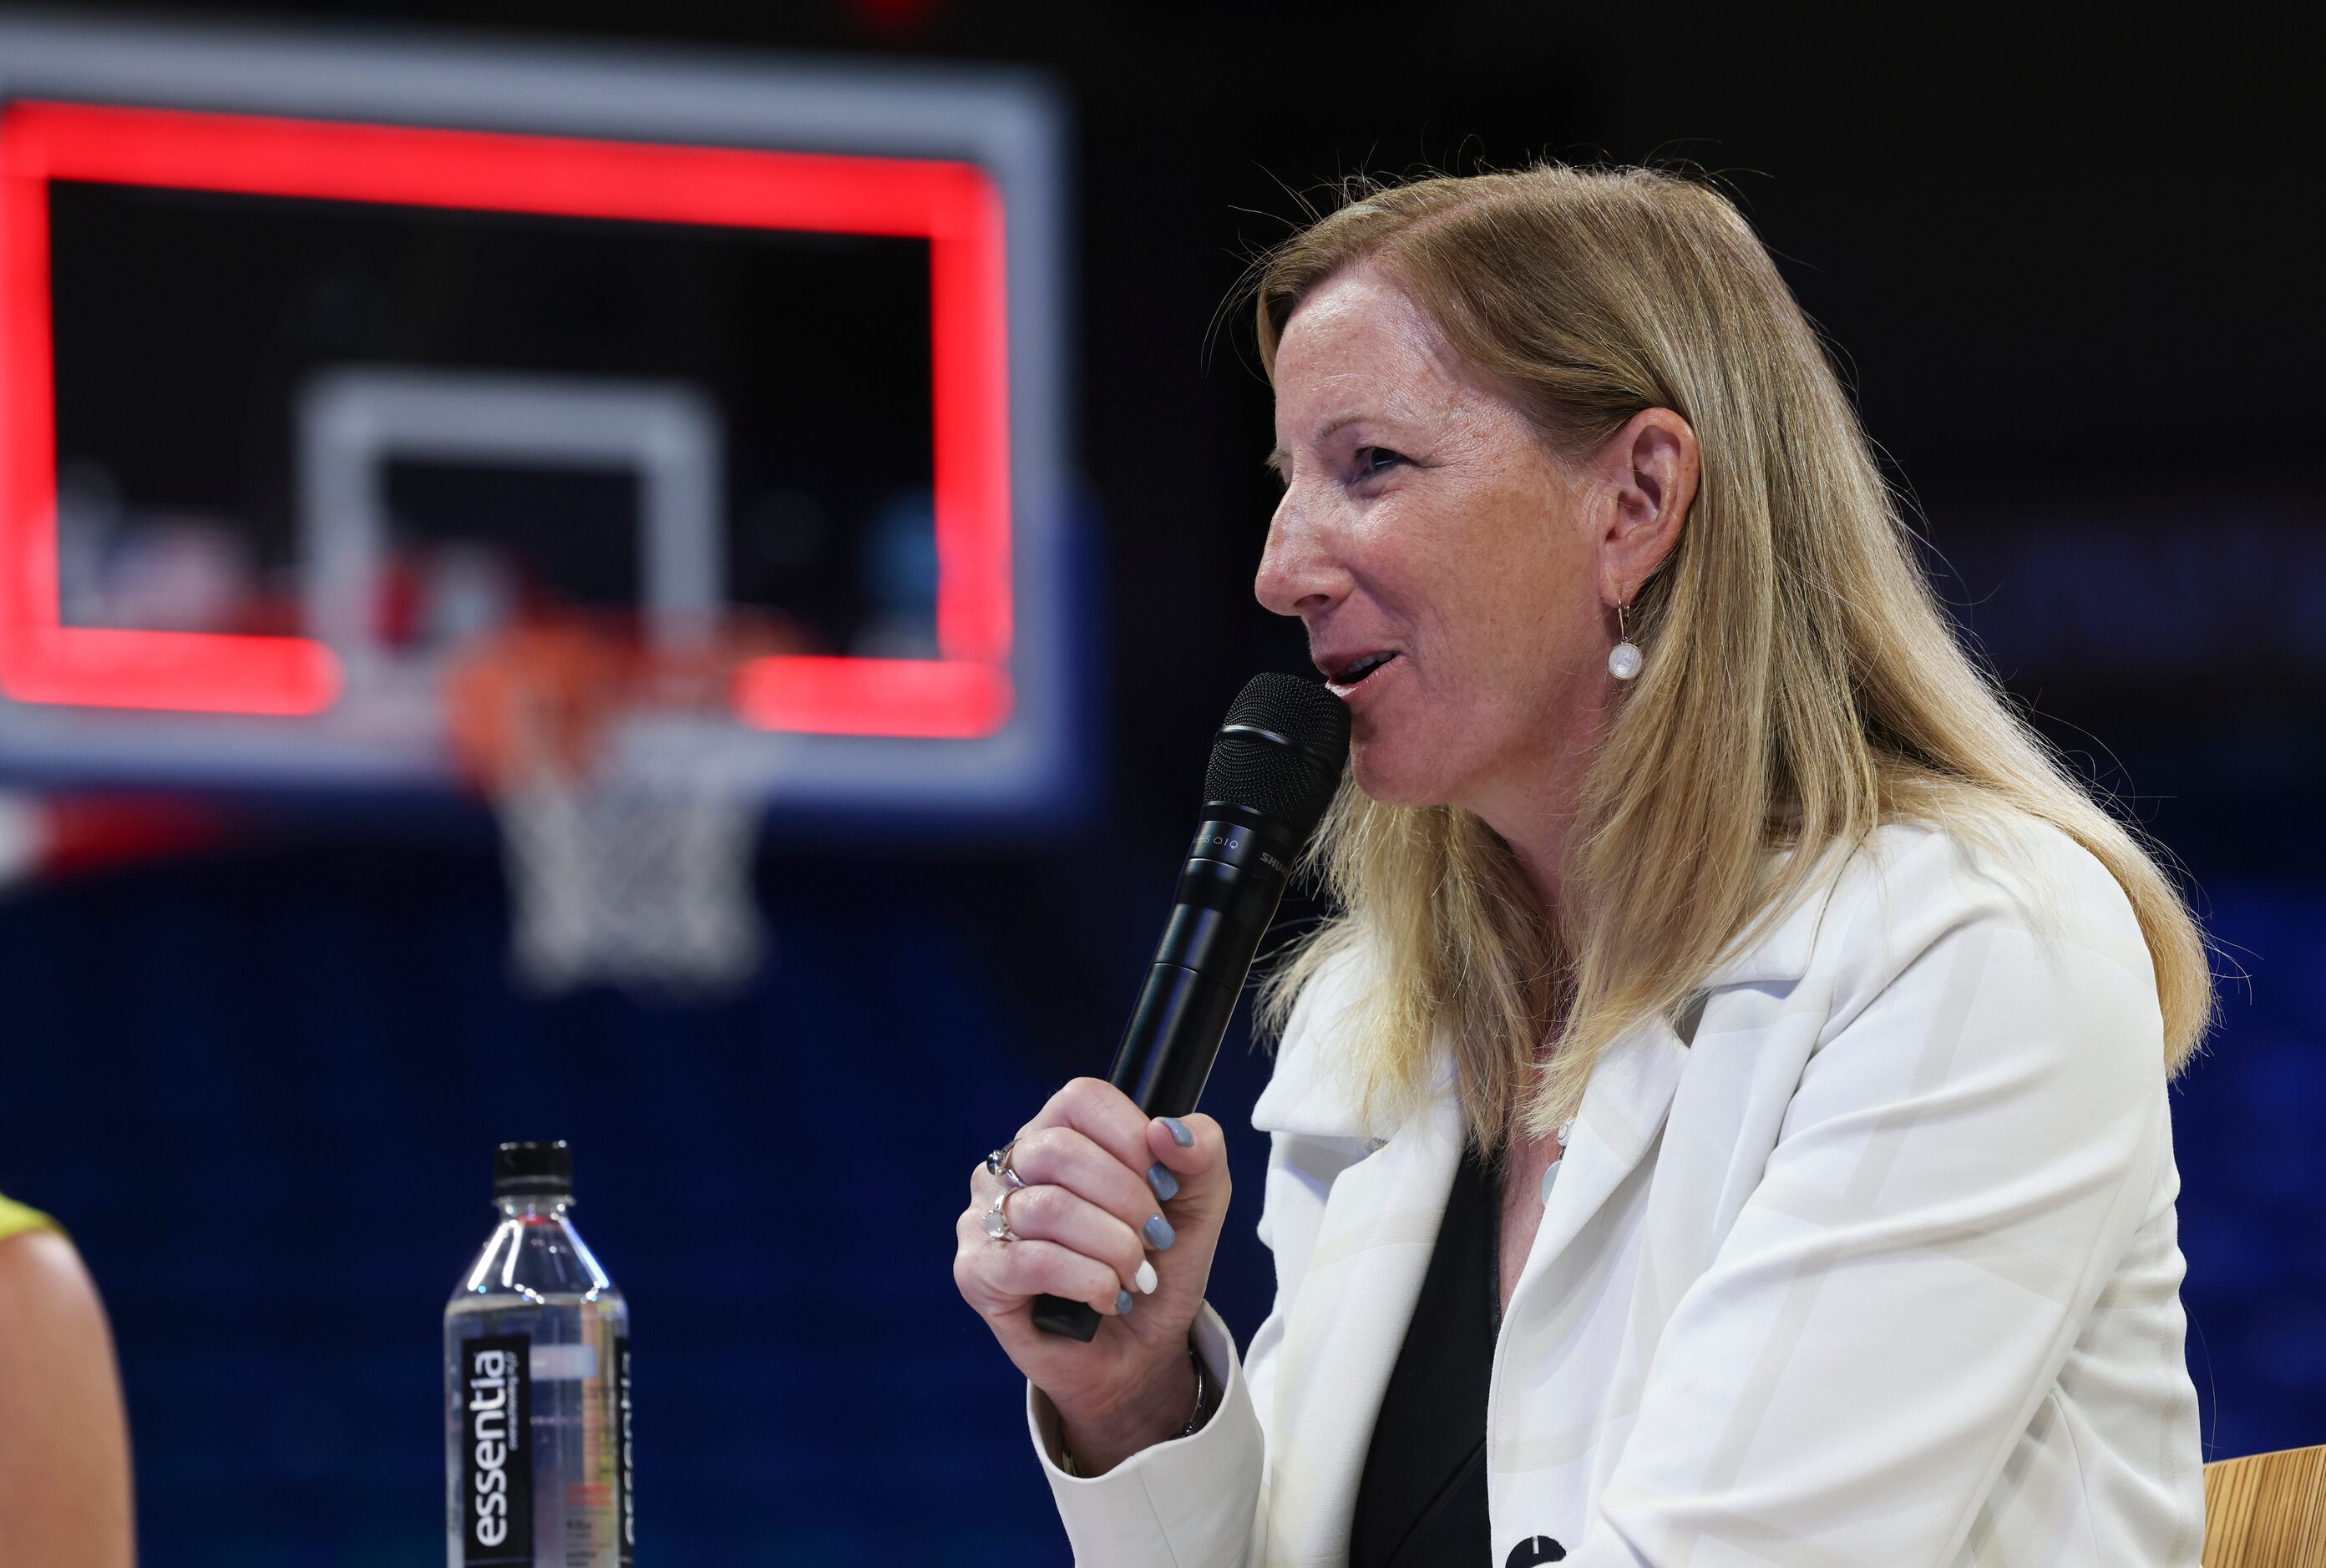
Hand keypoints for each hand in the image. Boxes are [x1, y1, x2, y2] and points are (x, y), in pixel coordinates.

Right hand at [953, 1077, 1229, 1472]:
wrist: (1140, 1351)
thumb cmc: (1157, 1266)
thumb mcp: (1199, 1203)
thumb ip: (1201, 1152)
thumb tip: (1166, 1130)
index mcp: (1060, 1132)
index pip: (1081, 1099)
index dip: (1130, 1136)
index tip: (1164, 1184)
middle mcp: (1012, 1166)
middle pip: (1059, 1150)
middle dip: (1126, 1201)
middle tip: (1155, 1241)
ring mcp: (985, 1217)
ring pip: (1047, 1207)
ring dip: (1111, 1249)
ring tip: (1135, 1277)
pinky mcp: (976, 1272)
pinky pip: (1029, 1261)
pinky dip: (1086, 1281)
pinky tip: (1107, 1299)